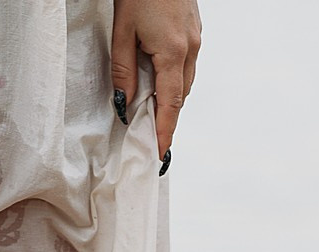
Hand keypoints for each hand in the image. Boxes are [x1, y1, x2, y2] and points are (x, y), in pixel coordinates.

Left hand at [110, 0, 200, 157]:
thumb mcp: (122, 32)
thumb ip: (124, 71)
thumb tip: (125, 104)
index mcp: (173, 52)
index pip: (171, 104)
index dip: (165, 132)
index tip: (160, 154)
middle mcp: (191, 48)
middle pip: (180, 96)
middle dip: (167, 120)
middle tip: (151, 140)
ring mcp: (196, 38)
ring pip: (186, 81)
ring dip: (171, 100)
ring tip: (152, 117)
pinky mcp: (195, 31)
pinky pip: (187, 65)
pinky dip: (175, 80)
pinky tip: (159, 83)